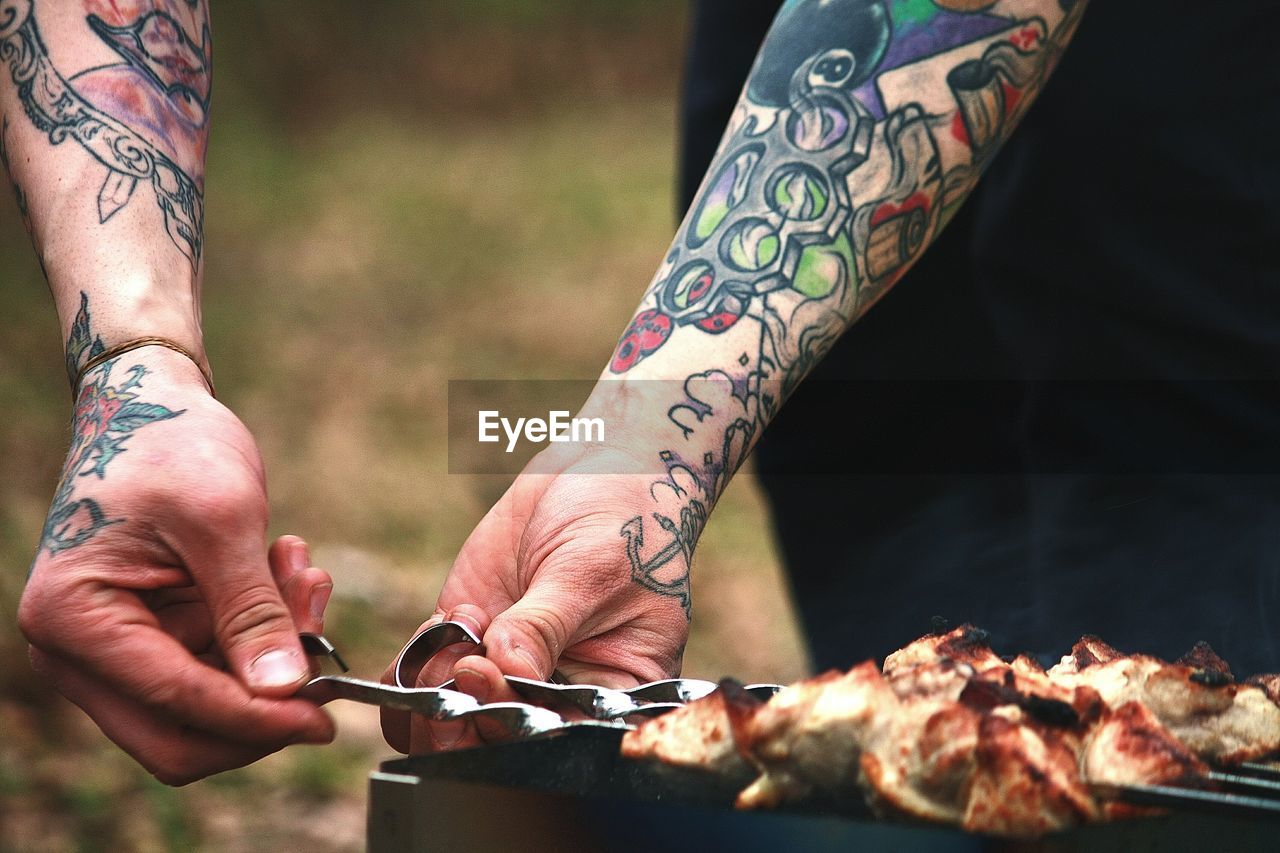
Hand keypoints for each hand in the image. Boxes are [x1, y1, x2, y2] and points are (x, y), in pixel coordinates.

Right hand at [18, 349, 334, 784]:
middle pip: (180, 736)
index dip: (256, 718)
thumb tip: (285, 692)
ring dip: (272, 655)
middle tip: (322, 642)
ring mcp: (114, 652)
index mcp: (74, 621)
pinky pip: (219, 668)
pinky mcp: (153, 640)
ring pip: (210, 705)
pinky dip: (265, 634)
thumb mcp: (223, 520)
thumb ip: (252, 610)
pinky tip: (290, 574)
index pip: (174, 703)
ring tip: (305, 576)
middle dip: (262, 701)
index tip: (325, 718)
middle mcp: (78, 653)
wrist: (153, 406)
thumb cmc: (171, 446)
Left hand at [382, 441, 692, 752]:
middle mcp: (556, 695)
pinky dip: (411, 668)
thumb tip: (507, 673)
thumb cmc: (623, 520)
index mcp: (609, 697)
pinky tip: (438, 626)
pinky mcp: (468, 642)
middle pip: (498, 742)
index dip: (517, 727)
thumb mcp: (589, 572)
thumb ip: (545, 626)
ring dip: (434, 692)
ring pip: (451, 723)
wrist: (597, 469)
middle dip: (467, 715)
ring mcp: (506, 671)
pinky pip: (423, 682)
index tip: (490, 679)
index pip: (559, 741)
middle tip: (463, 663)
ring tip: (458, 628)